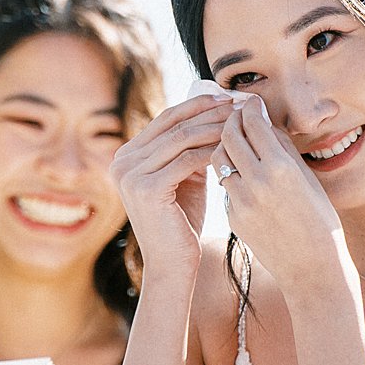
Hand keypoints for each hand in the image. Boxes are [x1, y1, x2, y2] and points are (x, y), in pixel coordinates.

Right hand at [112, 90, 235, 278]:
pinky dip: (213, 150)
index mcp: (126, 156)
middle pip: (174, 124)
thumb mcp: (182, 178)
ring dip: (216, 127)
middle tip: (240, 105)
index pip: (166, 119)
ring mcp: (130, 175)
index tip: (228, 99)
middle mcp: (122, 162)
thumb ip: (188, 149)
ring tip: (241, 123)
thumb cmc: (182, 223)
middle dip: (210, 111)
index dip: (198, 105)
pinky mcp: (146, 188)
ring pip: (182, 138)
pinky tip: (234, 148)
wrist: (173, 265)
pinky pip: (188, 159)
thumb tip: (215, 112)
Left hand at [213, 95, 346, 294]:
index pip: (254, 122)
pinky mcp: (232, 217)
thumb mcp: (307, 177)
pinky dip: (231, 174)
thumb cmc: (319, 219)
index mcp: (281, 167)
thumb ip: (283, 148)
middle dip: (232, 120)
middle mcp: (257, 181)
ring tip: (235, 143)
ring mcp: (241, 200)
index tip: (250, 103)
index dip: (249, 107)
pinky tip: (241, 174)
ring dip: (224, 146)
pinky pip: (225, 185)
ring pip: (219, 158)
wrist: (312, 267)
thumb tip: (265, 122)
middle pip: (229, 135)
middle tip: (237, 116)